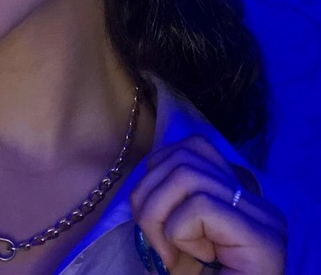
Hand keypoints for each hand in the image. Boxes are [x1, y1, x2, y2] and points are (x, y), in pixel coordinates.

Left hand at [130, 135, 286, 273]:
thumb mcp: (177, 238)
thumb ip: (169, 203)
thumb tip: (144, 173)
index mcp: (239, 196)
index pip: (192, 147)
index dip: (156, 170)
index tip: (148, 210)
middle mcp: (256, 202)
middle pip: (184, 156)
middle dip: (148, 193)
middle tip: (151, 239)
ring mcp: (262, 218)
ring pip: (187, 175)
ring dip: (159, 214)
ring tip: (166, 251)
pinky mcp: (262, 238)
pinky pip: (201, 206)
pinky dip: (179, 231)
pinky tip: (187, 260)